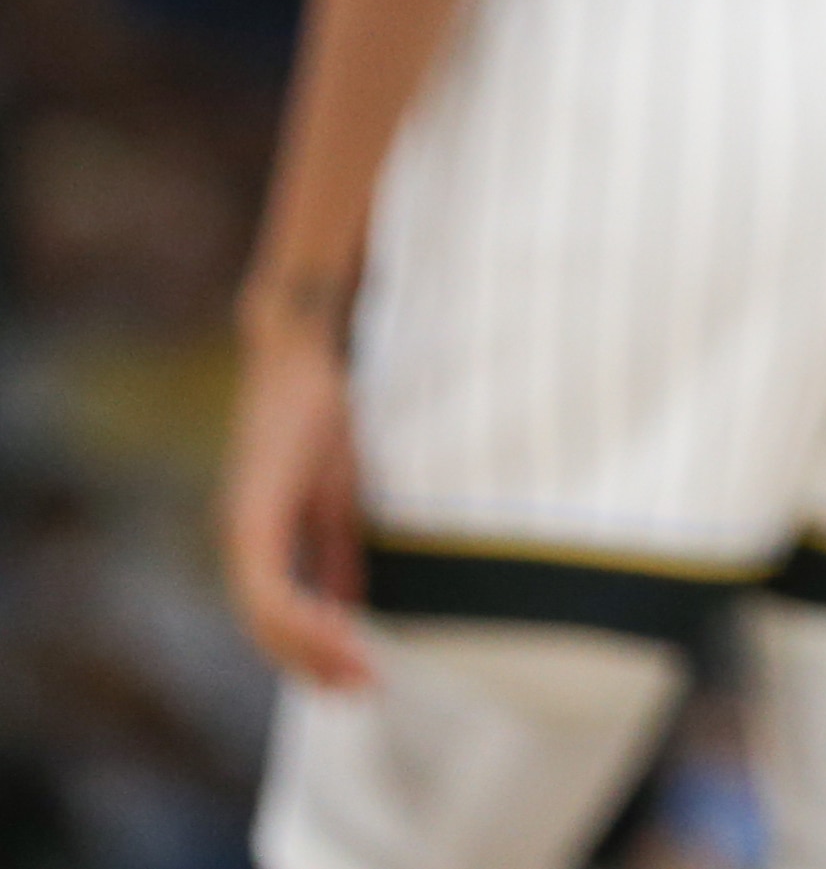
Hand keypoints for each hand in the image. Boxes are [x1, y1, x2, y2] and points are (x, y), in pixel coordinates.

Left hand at [221, 310, 373, 689]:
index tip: (361, 676)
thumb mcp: (339, 493)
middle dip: (314, 665)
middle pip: (266, 630)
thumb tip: (351, 602)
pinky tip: (343, 631)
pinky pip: (270, 588)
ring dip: (311, 650)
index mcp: (260, 540)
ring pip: (263, 618)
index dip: (314, 652)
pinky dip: (303, 617)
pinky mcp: (251, 518)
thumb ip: (337, 549)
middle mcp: (241, 543)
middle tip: (364, 690)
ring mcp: (241, 532)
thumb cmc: (322, 416)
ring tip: (359, 672)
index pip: (279, 617)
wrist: (299, 355)